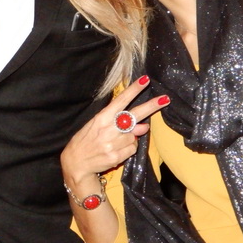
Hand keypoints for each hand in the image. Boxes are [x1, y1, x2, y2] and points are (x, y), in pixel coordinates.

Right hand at [61, 75, 168, 190]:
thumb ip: (119, 124)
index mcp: (102, 118)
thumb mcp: (97, 126)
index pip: (121, 101)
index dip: (133, 90)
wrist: (77, 162)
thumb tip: (143, 126)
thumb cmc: (86, 140)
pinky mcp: (117, 157)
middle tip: (165, 99)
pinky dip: (129, 149)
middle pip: (135, 115)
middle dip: (151, 106)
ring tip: (114, 142)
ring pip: (135, 136)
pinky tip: (117, 150)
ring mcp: (113, 143)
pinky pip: (132, 149)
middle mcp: (109, 129)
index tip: (145, 80)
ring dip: (130, 138)